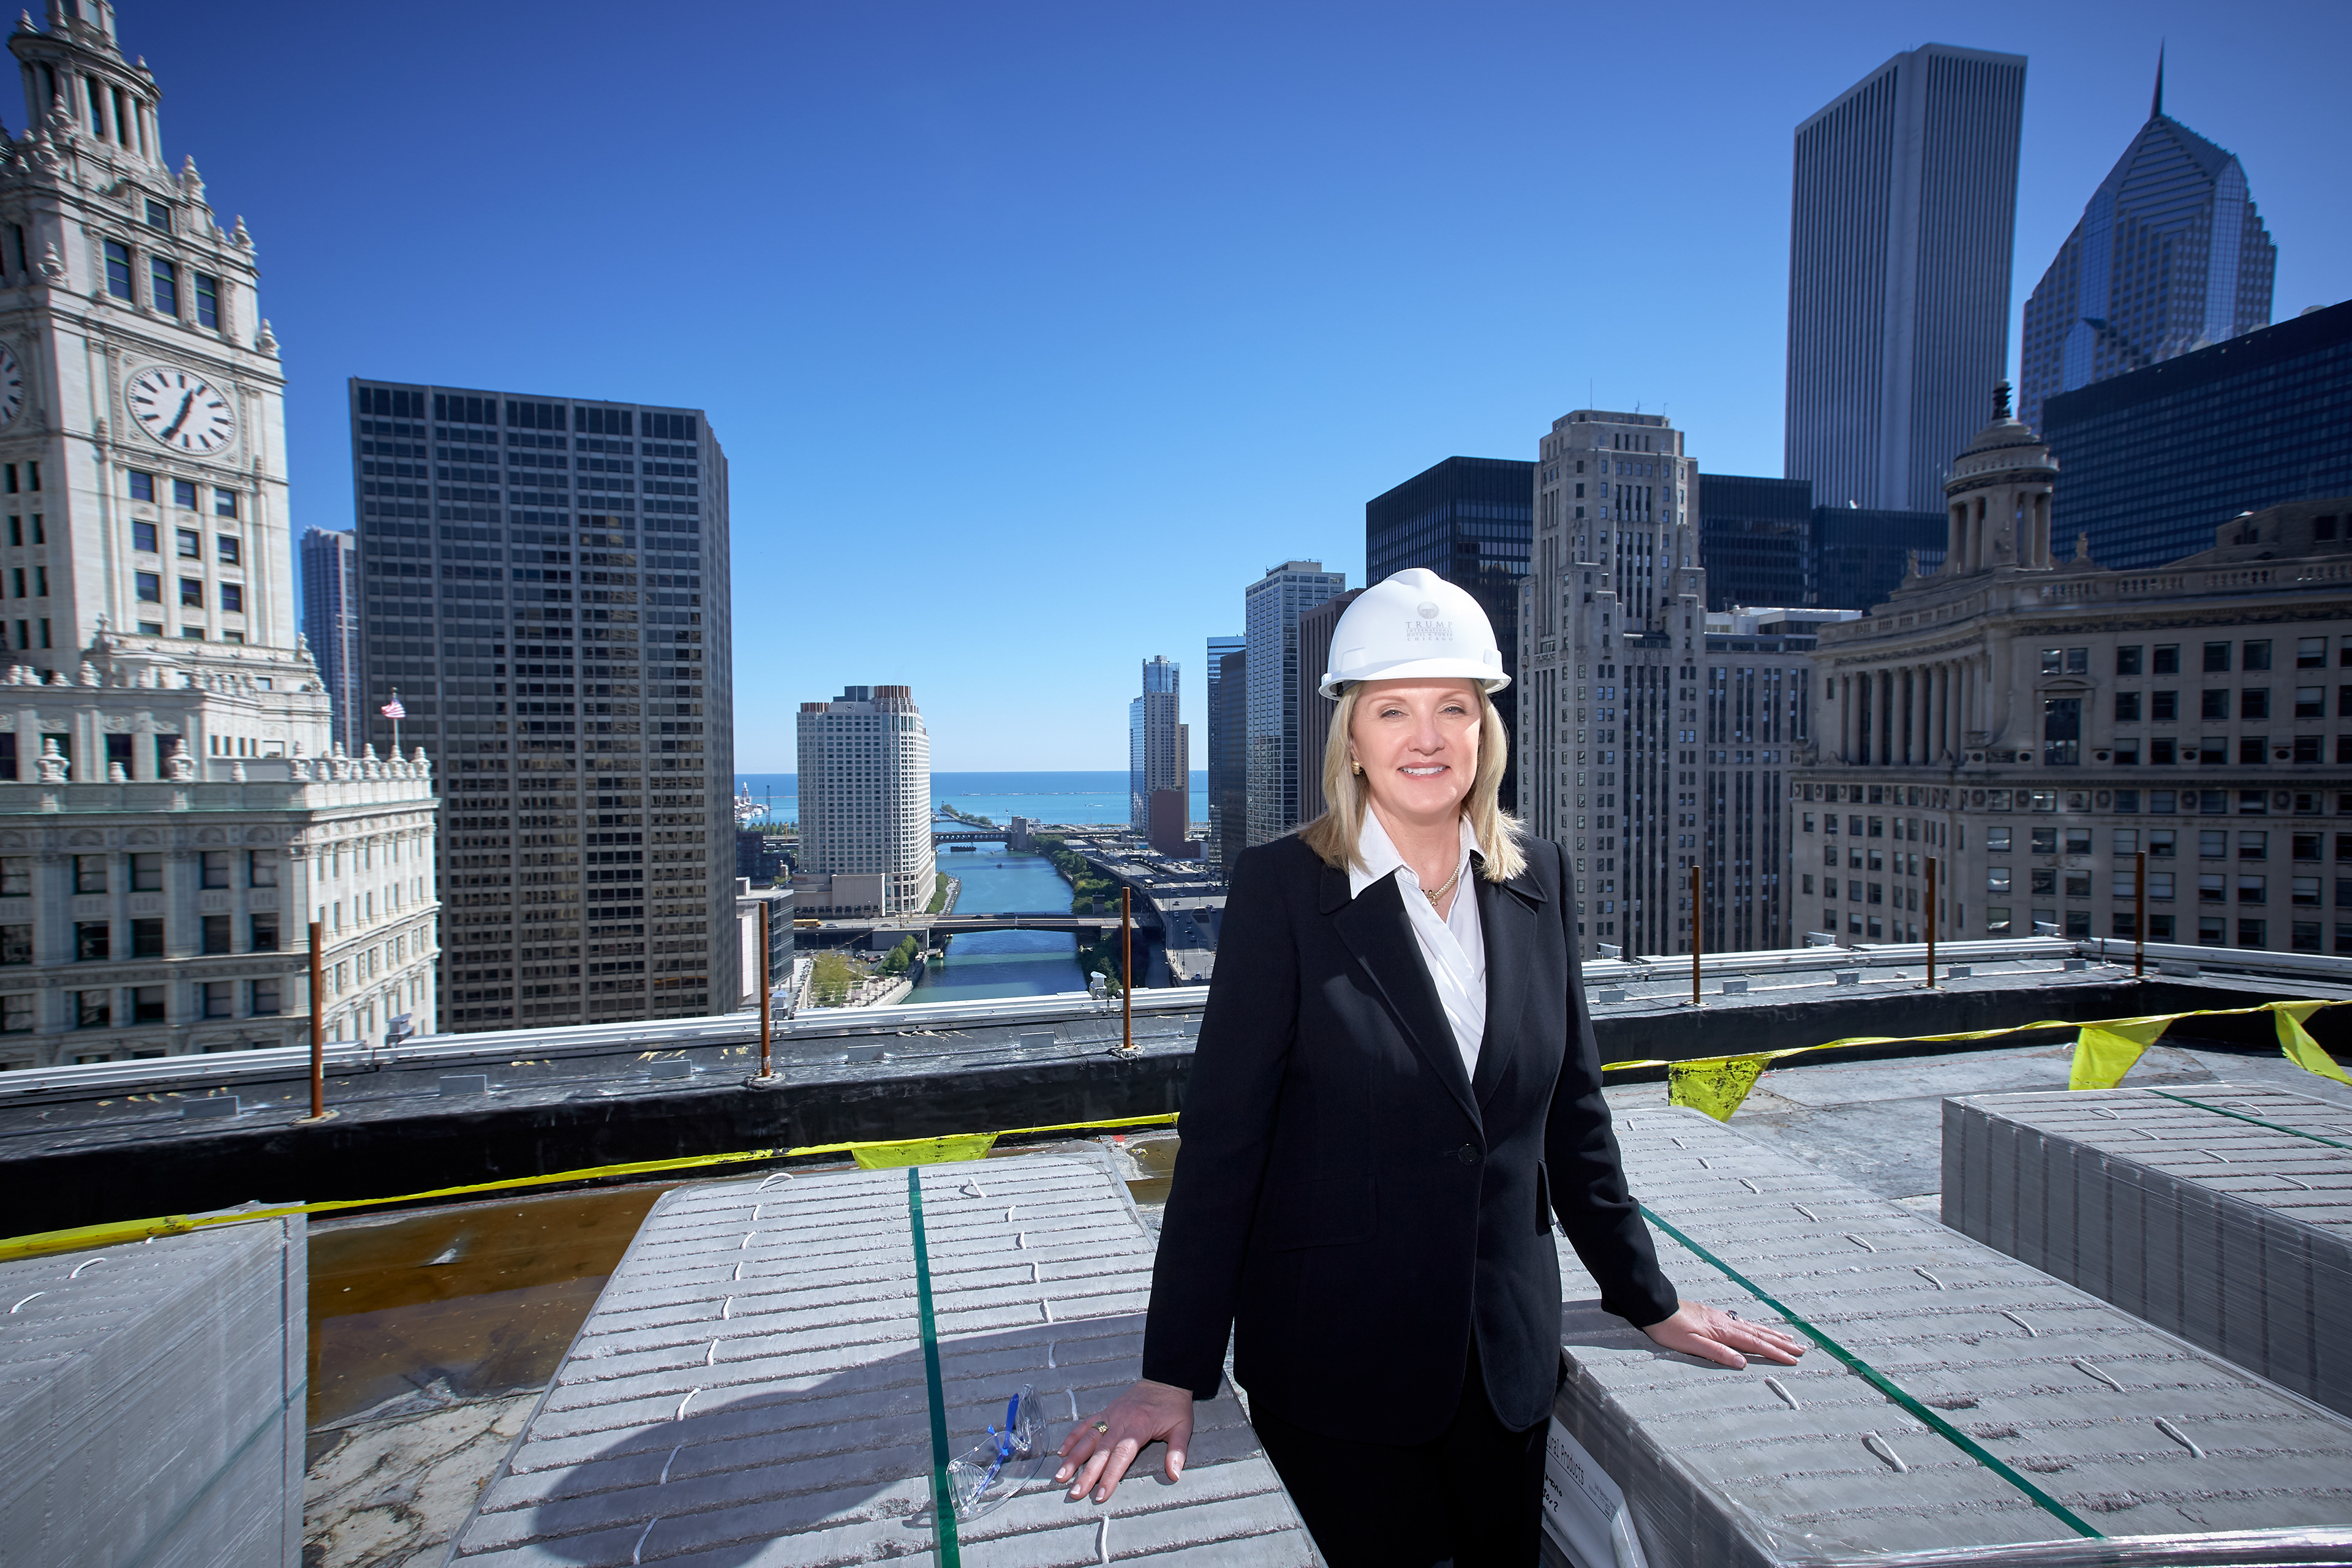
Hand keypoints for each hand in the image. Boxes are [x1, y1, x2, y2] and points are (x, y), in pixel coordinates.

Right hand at [1054, 1378, 1192, 1502]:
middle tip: (1075, 1493)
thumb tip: (1174, 1475)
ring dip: (1073, 1458)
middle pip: (1100, 1452)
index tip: (1101, 1494)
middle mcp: (1121, 1421)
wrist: (1165, 1378)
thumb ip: (1177, 1452)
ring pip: (1088, 1438)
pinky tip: (1062, 1451)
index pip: (1121, 1456)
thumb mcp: (1182, 1428)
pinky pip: (1086, 1424)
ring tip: (1060, 1475)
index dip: (1110, 1476)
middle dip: (1086, 1474)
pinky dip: (1073, 1437)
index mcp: (1139, 1427)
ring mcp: (1111, 1415)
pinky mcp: (1106, 1411)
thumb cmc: (1174, 1406)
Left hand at [1640, 1299, 1806, 1368]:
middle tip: (1801, 1349)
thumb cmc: (1670, 1329)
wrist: (1656, 1307)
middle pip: (1759, 1334)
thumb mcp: (1691, 1345)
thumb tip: (1742, 1363)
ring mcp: (1721, 1318)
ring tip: (1789, 1338)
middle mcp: (1726, 1323)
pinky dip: (1757, 1327)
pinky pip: (1743, 1323)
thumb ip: (1717, 1353)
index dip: (1775, 1353)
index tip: (1793, 1359)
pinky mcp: (1714, 1315)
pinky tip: (1759, 1329)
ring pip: (1753, 1327)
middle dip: (1781, 1343)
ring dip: (1772, 1334)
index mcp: (1722, 1332)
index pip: (1755, 1344)